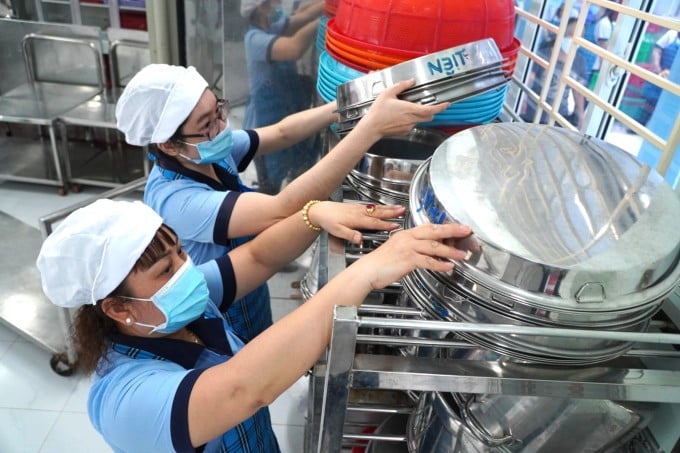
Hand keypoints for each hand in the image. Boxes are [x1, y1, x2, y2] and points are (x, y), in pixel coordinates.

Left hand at [308, 201, 403, 243]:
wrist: (320, 210)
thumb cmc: (328, 221)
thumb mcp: (337, 231)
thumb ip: (349, 235)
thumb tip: (359, 239)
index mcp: (356, 220)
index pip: (374, 223)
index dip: (385, 224)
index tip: (395, 225)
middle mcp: (360, 212)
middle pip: (379, 213)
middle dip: (392, 212)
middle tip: (403, 211)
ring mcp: (359, 208)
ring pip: (377, 208)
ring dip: (389, 208)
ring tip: (399, 207)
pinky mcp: (357, 207)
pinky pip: (373, 206)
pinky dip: (381, 206)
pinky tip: (385, 207)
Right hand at [351, 222, 472, 289]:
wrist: (367, 271)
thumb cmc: (381, 264)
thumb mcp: (398, 250)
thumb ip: (414, 249)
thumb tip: (430, 252)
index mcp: (406, 234)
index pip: (429, 227)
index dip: (445, 226)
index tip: (458, 227)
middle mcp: (407, 238)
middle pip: (434, 231)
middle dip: (452, 230)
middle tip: (466, 230)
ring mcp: (407, 248)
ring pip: (433, 246)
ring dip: (450, 250)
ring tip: (462, 254)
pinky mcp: (407, 259)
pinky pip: (427, 261)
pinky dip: (440, 264)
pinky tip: (448, 266)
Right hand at [356, 79, 450, 137]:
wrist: (371, 127)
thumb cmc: (378, 112)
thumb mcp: (388, 93)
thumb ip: (401, 86)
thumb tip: (411, 81)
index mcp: (410, 109)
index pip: (431, 110)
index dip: (441, 107)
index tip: (446, 104)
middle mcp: (412, 119)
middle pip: (429, 116)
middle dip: (432, 110)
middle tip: (431, 104)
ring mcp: (409, 127)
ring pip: (420, 120)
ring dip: (419, 114)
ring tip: (408, 108)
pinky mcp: (404, 131)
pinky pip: (412, 125)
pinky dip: (411, 120)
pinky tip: (401, 116)